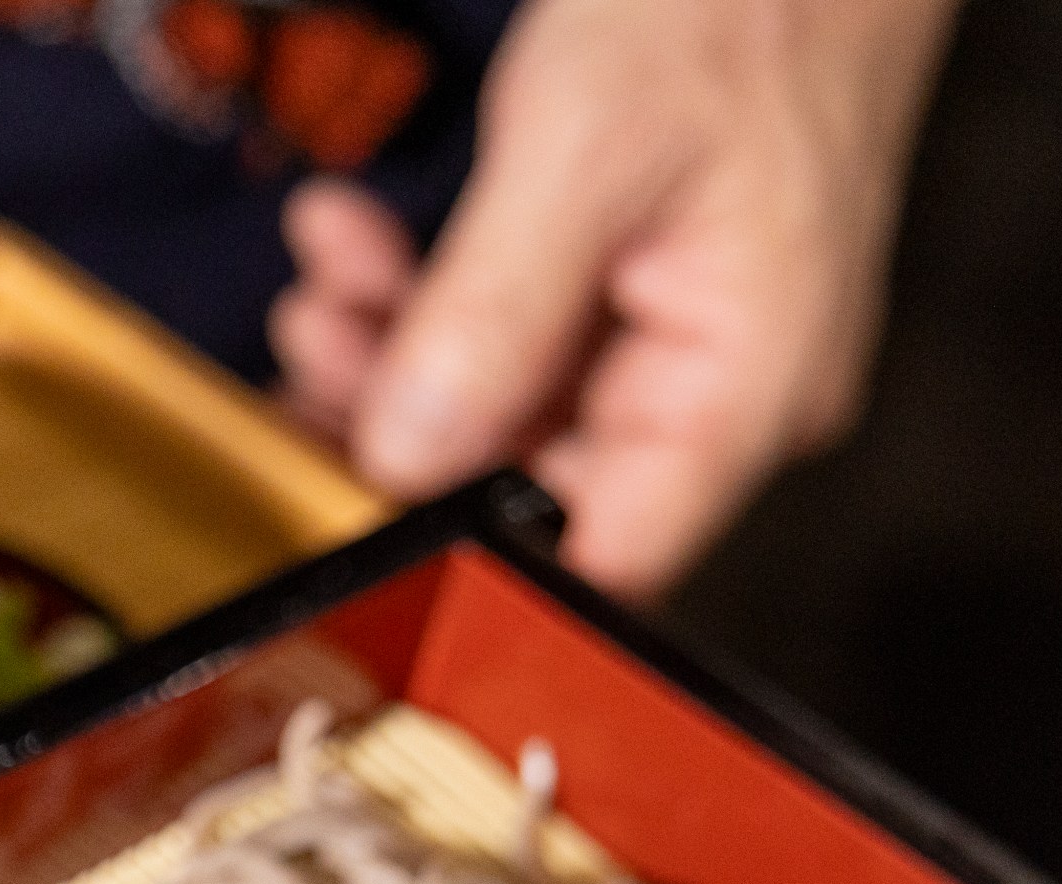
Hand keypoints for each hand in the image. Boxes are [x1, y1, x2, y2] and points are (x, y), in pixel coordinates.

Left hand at [270, 0, 962, 597]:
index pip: (605, 558)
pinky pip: (516, 336)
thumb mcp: (585, 147)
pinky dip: (430, 297)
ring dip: (393, 352)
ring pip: (504, 409)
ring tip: (328, 270)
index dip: (468, 554)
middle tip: (311, 338)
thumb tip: (404, 457)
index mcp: (750, 386)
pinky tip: (360, 237)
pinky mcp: (640, 293)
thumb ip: (490, 316)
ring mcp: (685, 344)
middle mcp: (728, 391)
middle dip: (399, 422)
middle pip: (533, 486)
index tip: (349, 500)